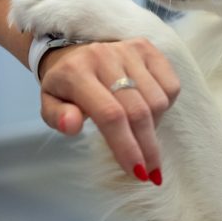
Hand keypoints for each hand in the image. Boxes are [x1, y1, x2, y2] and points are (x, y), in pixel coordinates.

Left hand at [37, 38, 179, 182]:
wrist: (73, 55)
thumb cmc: (65, 87)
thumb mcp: (50, 104)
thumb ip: (57, 117)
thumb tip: (71, 126)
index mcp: (76, 72)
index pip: (109, 115)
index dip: (126, 146)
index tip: (137, 172)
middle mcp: (103, 56)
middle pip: (137, 111)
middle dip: (146, 147)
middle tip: (150, 172)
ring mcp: (128, 49)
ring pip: (157, 100)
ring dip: (154, 128)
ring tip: (141, 136)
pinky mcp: (147, 48)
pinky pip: (171, 85)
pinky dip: (165, 107)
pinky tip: (150, 114)